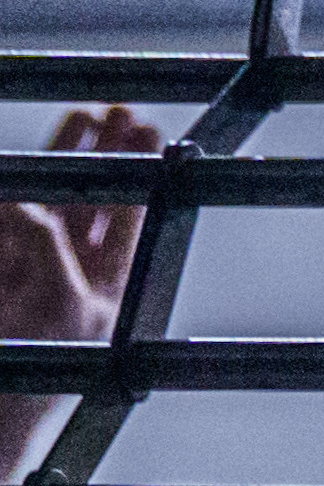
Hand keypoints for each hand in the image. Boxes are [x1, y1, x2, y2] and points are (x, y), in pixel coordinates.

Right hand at [0, 108, 155, 478]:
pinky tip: (14, 170)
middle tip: (123, 111)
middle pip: (92, 205)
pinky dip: (11, 195)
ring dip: (62, 161)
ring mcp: (24, 275)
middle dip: (104, 157)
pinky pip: (7, 225)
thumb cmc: (30, 374)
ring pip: (46, 206)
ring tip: (84, 116)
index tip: (147, 129)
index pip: (128, 221)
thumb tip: (25, 205)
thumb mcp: (58, 304)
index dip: (136, 173)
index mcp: (105, 295)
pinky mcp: (0, 275)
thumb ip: (45, 247)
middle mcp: (68, 280)